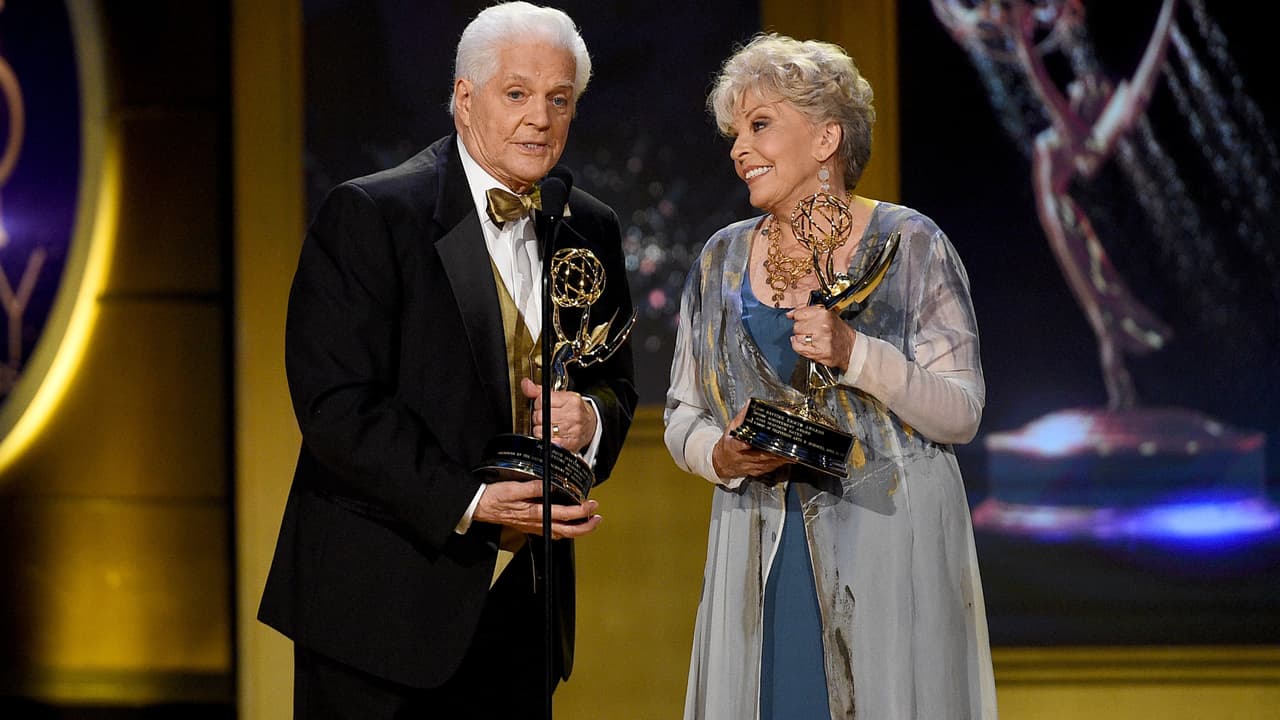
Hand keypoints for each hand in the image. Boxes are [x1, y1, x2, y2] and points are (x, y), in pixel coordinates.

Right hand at [472, 479, 602, 539]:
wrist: (478, 507)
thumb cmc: (493, 498)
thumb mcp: (513, 488)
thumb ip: (532, 487)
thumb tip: (550, 483)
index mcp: (535, 513)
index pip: (564, 515)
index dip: (581, 511)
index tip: (591, 504)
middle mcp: (536, 523)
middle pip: (567, 531)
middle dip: (585, 526)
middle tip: (597, 518)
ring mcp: (533, 527)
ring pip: (560, 533)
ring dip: (577, 530)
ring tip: (587, 522)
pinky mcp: (528, 526)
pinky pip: (550, 532)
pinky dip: (563, 530)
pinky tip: (566, 525)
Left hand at [522, 377, 596, 451]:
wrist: (591, 425)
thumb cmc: (574, 410)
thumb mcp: (561, 396)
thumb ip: (540, 391)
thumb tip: (526, 384)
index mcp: (571, 400)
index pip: (542, 401)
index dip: (538, 404)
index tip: (544, 406)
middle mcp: (573, 415)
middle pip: (540, 416)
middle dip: (539, 417)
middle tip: (546, 417)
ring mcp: (572, 430)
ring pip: (541, 430)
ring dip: (541, 430)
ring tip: (549, 426)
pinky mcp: (569, 444)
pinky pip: (548, 442)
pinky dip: (545, 440)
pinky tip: (551, 436)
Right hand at [711, 404, 792, 478]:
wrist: (722, 463)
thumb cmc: (727, 445)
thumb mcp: (730, 429)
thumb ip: (741, 417)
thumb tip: (750, 403)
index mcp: (733, 446)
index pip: (738, 445)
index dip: (744, 444)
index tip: (749, 443)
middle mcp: (742, 458)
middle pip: (759, 455)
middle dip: (773, 451)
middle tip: (785, 445)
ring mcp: (750, 466)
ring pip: (767, 463)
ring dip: (780, 458)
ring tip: (792, 452)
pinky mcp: (757, 471)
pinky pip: (770, 467)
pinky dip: (780, 463)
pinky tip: (789, 459)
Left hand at [787, 305, 855, 370]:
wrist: (851, 347)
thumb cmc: (839, 331)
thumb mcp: (826, 315)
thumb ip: (806, 311)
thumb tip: (789, 314)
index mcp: (824, 314)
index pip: (798, 314)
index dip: (798, 317)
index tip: (802, 320)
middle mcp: (823, 326)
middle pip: (796, 326)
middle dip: (801, 329)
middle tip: (810, 331)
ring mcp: (821, 340)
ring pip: (797, 337)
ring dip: (801, 339)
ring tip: (811, 338)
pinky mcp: (819, 352)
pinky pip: (798, 348)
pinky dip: (799, 347)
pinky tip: (807, 345)